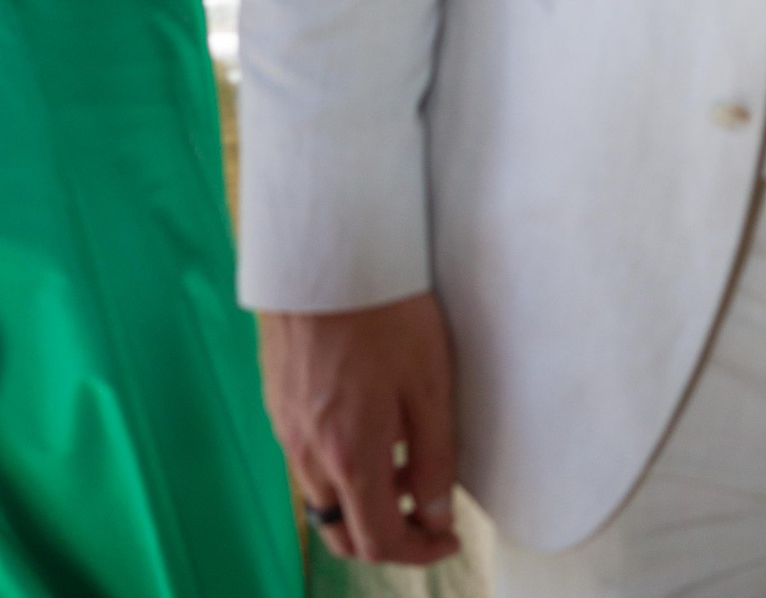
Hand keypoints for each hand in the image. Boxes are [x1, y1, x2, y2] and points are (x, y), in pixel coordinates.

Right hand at [263, 298, 461, 566]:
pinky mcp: (278, 405)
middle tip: (428, 507)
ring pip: (323, 497)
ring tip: (406, 456)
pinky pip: (308, 460)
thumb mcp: (431, 383)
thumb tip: (438, 515)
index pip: (379, 541)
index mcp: (349, 458)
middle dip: (388, 534)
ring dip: (363, 498)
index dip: (419, 551)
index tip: (449, 538)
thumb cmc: (387, 310)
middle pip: (343, 531)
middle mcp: (308, 457)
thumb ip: (436, 456)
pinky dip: (340, 465)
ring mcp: (286, 432)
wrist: (326, 252)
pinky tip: (371, 422)